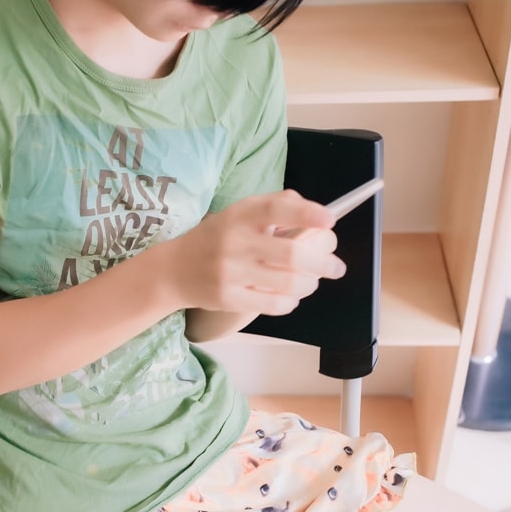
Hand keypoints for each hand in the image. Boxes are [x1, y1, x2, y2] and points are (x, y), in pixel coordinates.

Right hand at [165, 190, 346, 315]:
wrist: (174, 270)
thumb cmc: (216, 239)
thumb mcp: (238, 213)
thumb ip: (274, 207)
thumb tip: (315, 213)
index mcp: (239, 215)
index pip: (276, 209)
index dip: (306, 213)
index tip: (330, 219)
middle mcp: (235, 242)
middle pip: (292, 254)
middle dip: (323, 263)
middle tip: (336, 267)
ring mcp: (231, 272)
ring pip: (288, 283)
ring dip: (310, 284)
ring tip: (313, 282)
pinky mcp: (228, 298)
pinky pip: (273, 304)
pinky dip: (290, 301)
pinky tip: (291, 296)